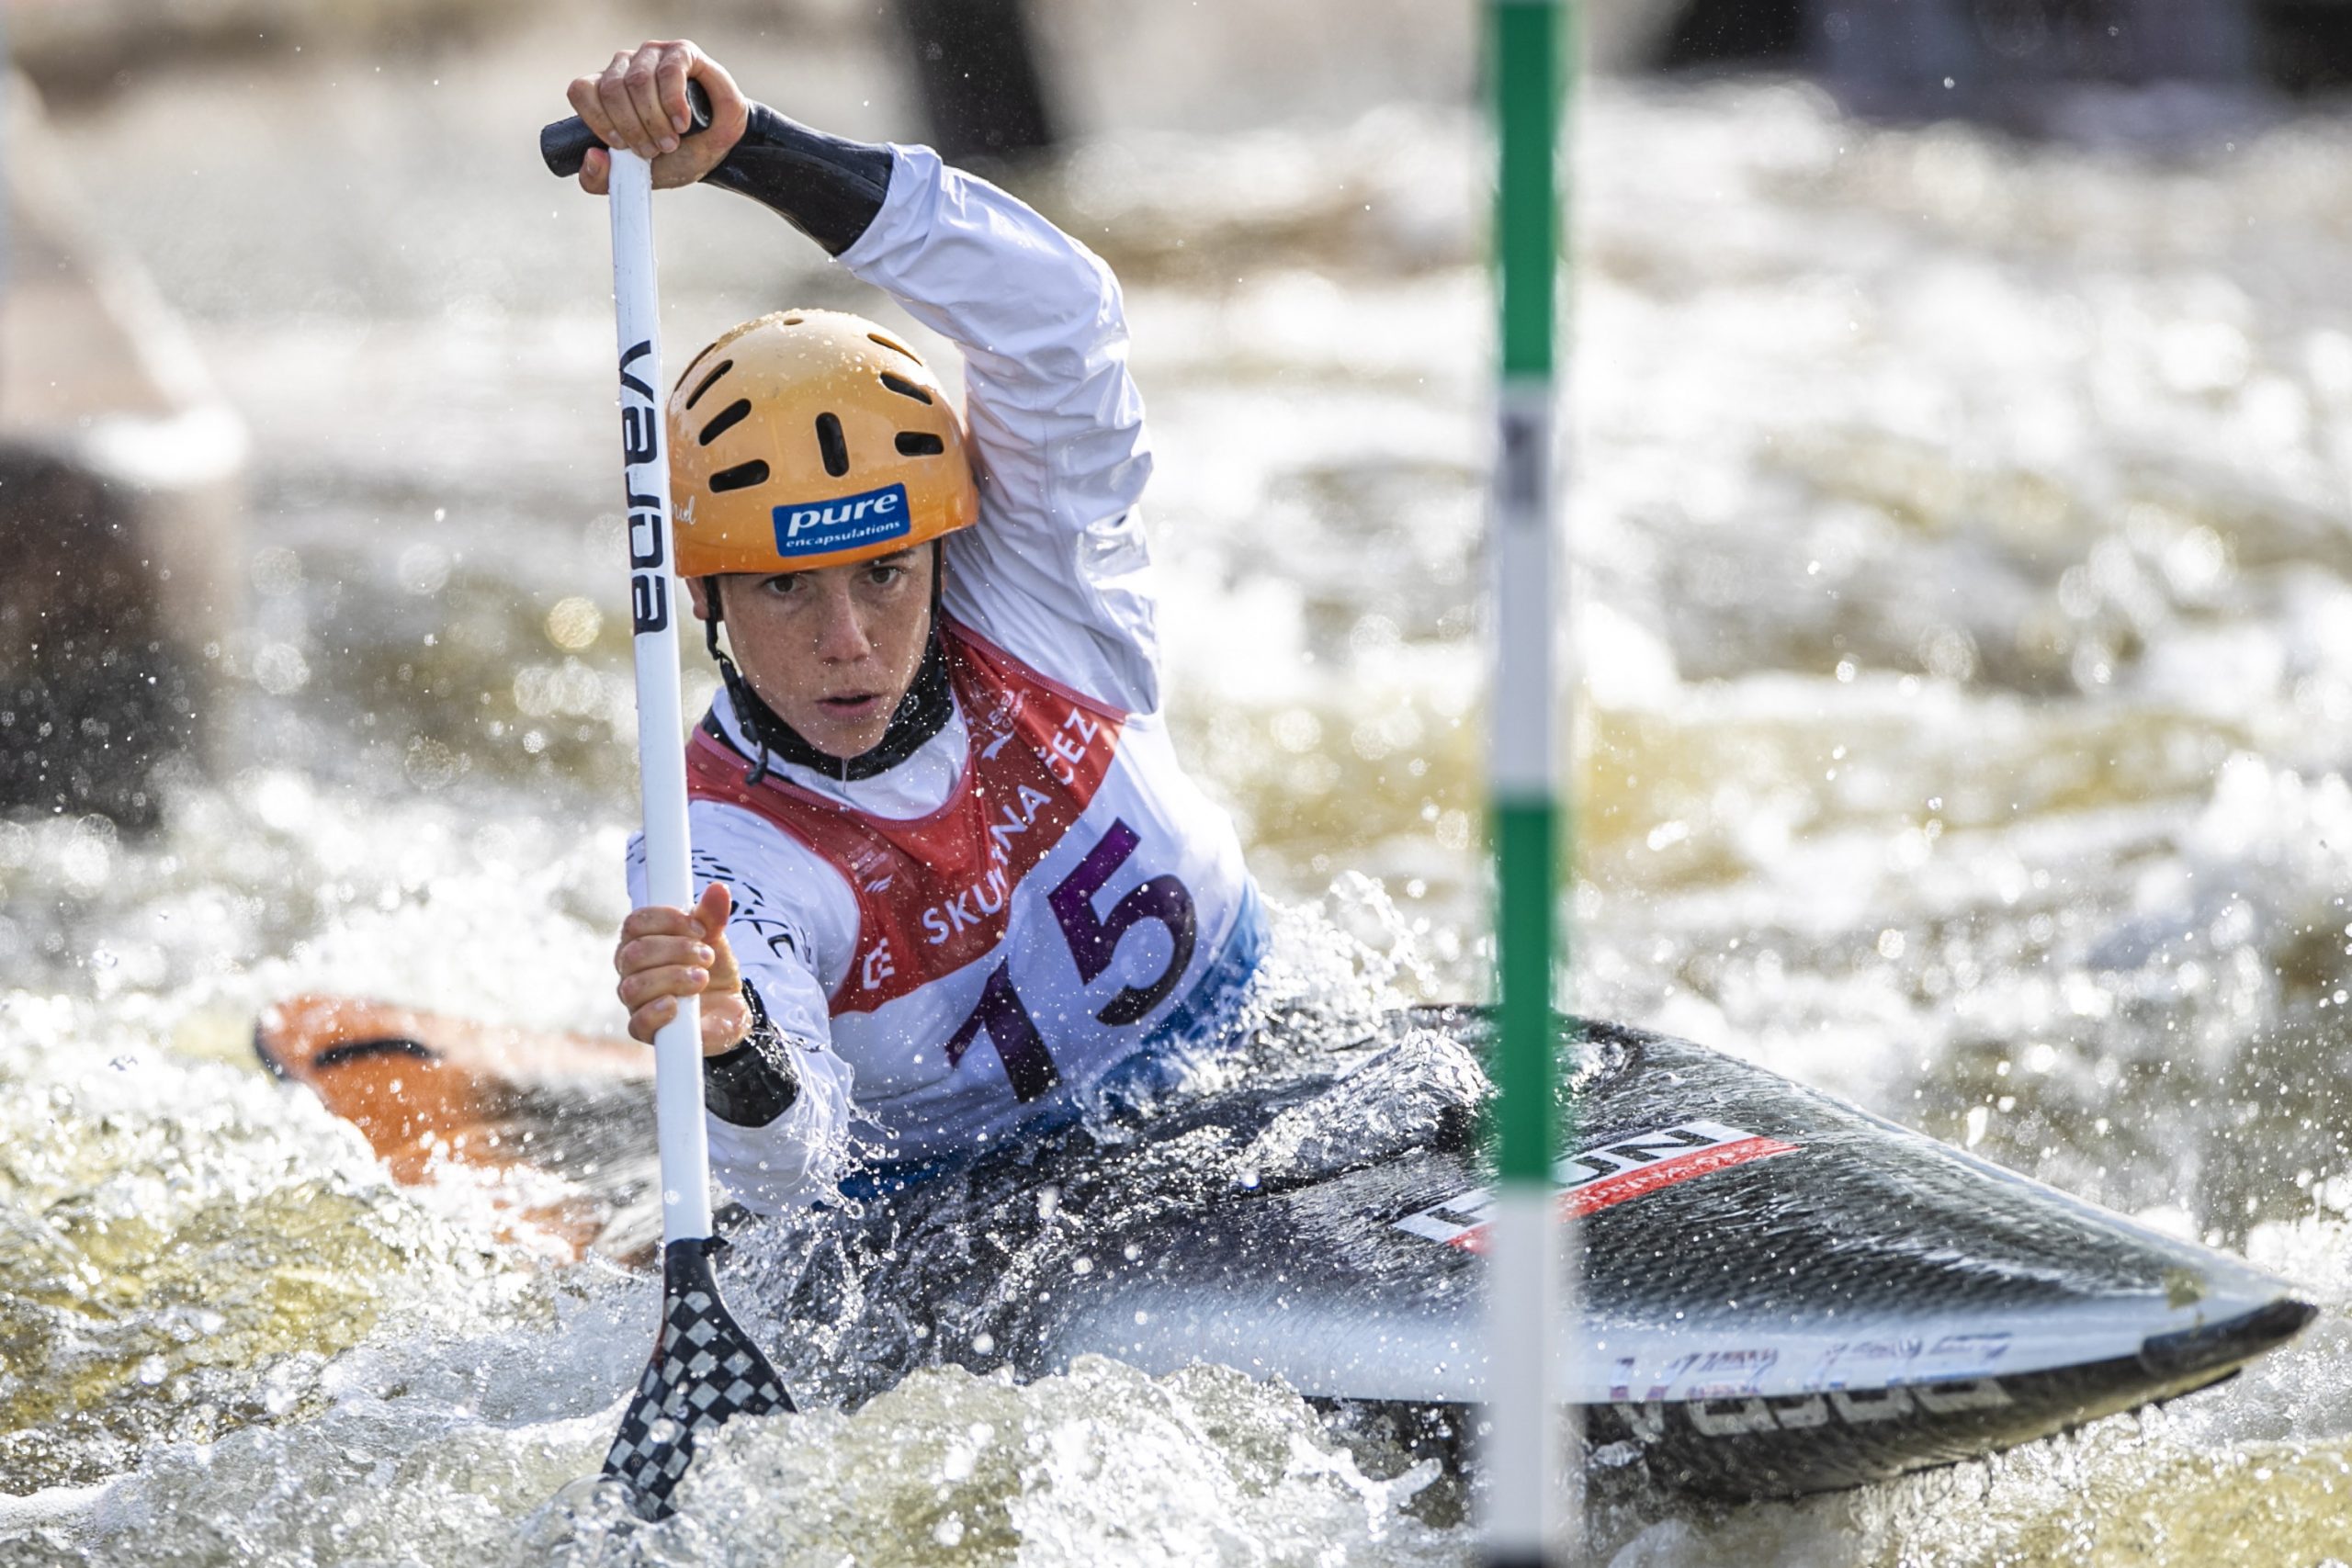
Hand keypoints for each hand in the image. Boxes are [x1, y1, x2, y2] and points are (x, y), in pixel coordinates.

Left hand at [567, 39, 750, 194]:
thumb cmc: (677, 156)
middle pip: (610, 90)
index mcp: (605, 90)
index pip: (582, 91)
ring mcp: (652, 56)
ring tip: (672, 140)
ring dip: (655, 120)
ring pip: (637, 81)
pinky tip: (682, 122)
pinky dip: (674, 103)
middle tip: (654, 150)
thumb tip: (593, 156)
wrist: (719, 150)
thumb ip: (602, 180)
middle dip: (632, 128)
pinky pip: (668, 72)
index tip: (623, 146)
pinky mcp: (681, 52)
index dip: (598, 120)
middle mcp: (624, 67)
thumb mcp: (635, 176)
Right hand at [615, 881, 752, 1056]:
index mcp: (641, 942)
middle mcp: (631, 970)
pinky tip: (677, 1006)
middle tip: (707, 957)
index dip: (667, 920)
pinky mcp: (645, 1030)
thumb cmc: (712, 970)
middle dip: (676, 951)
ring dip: (673, 978)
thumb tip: (719, 889)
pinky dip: (657, 1011)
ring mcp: (634, 1001)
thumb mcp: (715, 940)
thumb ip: (712, 915)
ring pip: (634, 986)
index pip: (635, 922)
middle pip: (633, 953)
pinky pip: (637, 1022)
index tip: (700, 928)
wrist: (728, 1010)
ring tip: (701, 979)